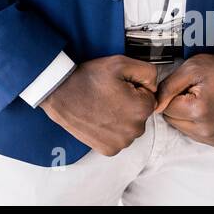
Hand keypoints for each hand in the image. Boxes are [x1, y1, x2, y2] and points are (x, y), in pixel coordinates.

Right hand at [39, 55, 158, 155]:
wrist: (60, 93)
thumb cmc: (89, 77)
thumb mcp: (121, 63)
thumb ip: (148, 72)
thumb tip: (153, 86)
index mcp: (142, 108)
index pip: (148, 96)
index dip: (133, 88)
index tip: (117, 86)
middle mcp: (136, 130)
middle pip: (140, 114)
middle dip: (129, 104)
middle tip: (108, 95)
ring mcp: (122, 143)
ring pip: (129, 127)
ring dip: (120, 118)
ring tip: (101, 106)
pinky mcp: (109, 150)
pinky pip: (118, 139)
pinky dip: (110, 130)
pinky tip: (98, 118)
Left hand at [152, 50, 213, 146]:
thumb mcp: (190, 69)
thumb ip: (168, 88)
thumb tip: (155, 107)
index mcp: (200, 111)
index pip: (166, 108)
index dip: (174, 93)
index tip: (189, 86)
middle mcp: (208, 130)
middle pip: (172, 120)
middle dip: (179, 105)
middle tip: (196, 92)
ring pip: (181, 128)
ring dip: (186, 114)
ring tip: (203, 100)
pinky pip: (193, 134)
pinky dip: (196, 122)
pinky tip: (208, 110)